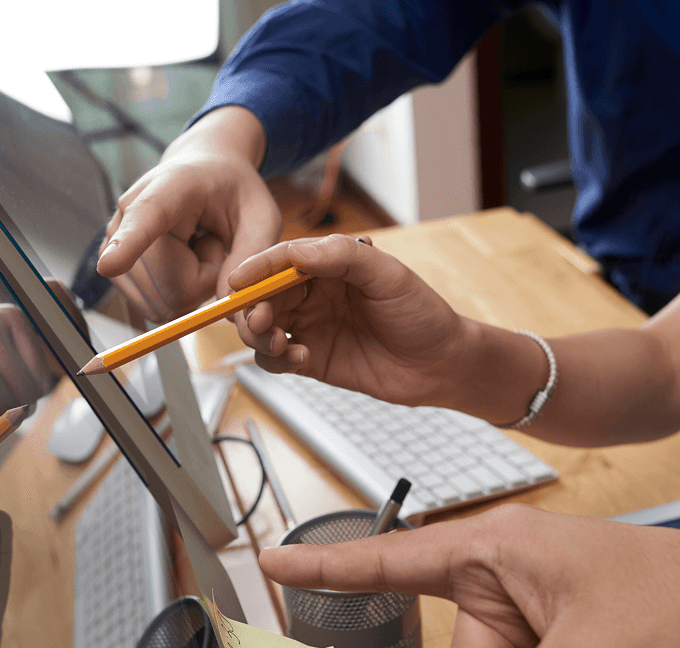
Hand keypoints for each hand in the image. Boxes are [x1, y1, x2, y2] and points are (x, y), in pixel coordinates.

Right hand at [97, 106, 280, 321]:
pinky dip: (177, 295)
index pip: (146, 217)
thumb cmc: (234, 193)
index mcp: (171, 187)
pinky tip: (182, 262)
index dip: (128, 244)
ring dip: (192, 289)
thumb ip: (251, 255)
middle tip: (213, 244)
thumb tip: (227, 309)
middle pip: (171, 288)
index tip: (110, 265)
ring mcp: (115, 243)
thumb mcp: (261, 215)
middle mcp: (130, 212)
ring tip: (197, 249)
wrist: (204, 174)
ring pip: (162, 303)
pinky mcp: (115, 270)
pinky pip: (155, 307)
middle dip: (206, 280)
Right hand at [232, 234, 472, 408]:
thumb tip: (296, 252)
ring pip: (262, 327)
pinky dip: (275, 360)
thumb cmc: (421, 313)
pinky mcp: (311, 359)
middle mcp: (314, 294)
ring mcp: (311, 327)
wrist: (440, 364)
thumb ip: (343, 257)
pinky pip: (276, 359)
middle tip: (261, 321)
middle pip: (263, 295)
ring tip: (280, 343)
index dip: (256, 269)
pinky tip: (298, 359)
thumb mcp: (388, 275)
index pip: (281, 260)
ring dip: (259, 335)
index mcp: (329, 266)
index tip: (238, 281)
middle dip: (252, 307)